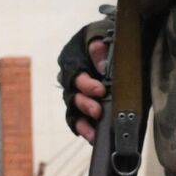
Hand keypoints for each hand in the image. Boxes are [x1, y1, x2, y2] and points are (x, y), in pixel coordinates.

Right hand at [56, 24, 109, 139]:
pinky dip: (85, 130)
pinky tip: (93, 137)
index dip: (87, 85)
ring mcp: (75, 97)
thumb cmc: (101, 40)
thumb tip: (102, 66)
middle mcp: (70, 83)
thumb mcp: (99, 38)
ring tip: (94, 132)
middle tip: (98, 111)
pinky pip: (78, 122)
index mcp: (72, 64)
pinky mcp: (81, 109)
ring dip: (84, 122)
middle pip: (73, 97)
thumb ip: (98, 49)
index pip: (76, 77)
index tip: (101, 90)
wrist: (105, 46)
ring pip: (74, 112)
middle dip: (86, 105)